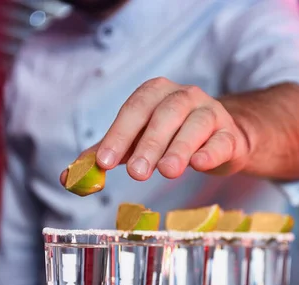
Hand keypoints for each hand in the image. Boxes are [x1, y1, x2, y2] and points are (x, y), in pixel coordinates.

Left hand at [67, 77, 250, 181]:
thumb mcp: (135, 143)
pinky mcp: (231, 135)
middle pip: (165, 114)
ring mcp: (211, 113)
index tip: (105, 163)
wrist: (219, 140)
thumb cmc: (170, 138)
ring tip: (168, 171)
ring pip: (196, 124)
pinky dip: (211, 151)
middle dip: (149, 143)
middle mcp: (185, 96)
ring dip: (180, 147)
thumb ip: (106, 155)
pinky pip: (222, 140)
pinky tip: (200, 164)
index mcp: (156, 93)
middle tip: (137, 174)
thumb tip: (67, 177)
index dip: (119, 134)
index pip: (135, 109)